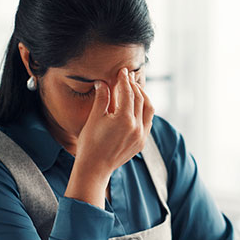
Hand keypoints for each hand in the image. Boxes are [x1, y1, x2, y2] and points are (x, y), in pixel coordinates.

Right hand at [64, 67, 153, 207]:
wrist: (94, 168)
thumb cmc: (90, 143)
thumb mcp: (94, 118)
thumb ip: (102, 98)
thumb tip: (103, 82)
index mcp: (124, 119)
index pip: (128, 93)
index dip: (124, 80)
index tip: (122, 71)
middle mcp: (137, 127)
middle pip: (140, 98)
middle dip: (134, 85)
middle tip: (127, 77)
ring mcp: (141, 136)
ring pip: (148, 109)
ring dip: (143, 96)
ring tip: (135, 88)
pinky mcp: (141, 143)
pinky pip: (148, 121)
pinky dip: (144, 110)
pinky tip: (137, 106)